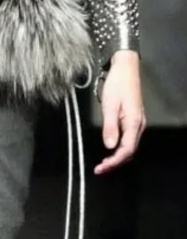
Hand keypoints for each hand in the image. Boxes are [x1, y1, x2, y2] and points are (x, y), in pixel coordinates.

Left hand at [94, 50, 144, 174]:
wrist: (126, 68)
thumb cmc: (117, 85)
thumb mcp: (110, 105)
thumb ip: (110, 126)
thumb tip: (110, 147)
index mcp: (134, 123)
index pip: (126, 150)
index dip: (114, 162)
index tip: (100, 169)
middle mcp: (139, 125)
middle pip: (130, 151)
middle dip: (115, 163)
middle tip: (99, 170)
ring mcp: (137, 123)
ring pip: (130, 146)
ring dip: (117, 157)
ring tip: (103, 164)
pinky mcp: (133, 119)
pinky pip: (129, 139)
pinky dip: (119, 148)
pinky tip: (110, 150)